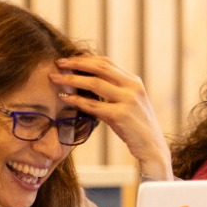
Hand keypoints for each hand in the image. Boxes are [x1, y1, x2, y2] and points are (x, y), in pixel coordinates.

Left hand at [54, 55, 173, 179]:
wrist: (152, 147)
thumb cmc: (136, 126)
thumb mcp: (130, 103)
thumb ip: (115, 90)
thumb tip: (90, 81)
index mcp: (134, 81)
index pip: (107, 62)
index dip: (86, 59)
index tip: (69, 60)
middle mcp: (132, 87)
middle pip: (100, 67)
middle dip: (76, 63)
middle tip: (58, 63)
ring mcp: (128, 100)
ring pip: (94, 83)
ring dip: (71, 79)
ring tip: (55, 78)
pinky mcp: (121, 115)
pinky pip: (93, 105)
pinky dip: (76, 99)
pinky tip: (65, 97)